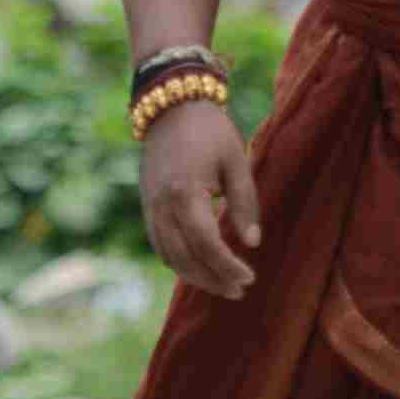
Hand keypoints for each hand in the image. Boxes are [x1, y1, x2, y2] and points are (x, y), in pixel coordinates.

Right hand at [142, 98, 261, 300]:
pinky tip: (200, 268)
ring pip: (169, 256)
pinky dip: (178, 262)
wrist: (171, 107)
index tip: (249, 277)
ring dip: (195, 276)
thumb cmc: (210, 131)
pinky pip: (160, 245)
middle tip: (239, 291)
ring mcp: (150, 208)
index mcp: (185, 192)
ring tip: (223, 286)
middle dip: (212, 279)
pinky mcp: (147, 207)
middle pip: (185, 257)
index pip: (206, 243)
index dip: (227, 265)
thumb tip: (251, 243)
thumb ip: (244, 203)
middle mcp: (162, 205)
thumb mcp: (236, 162)